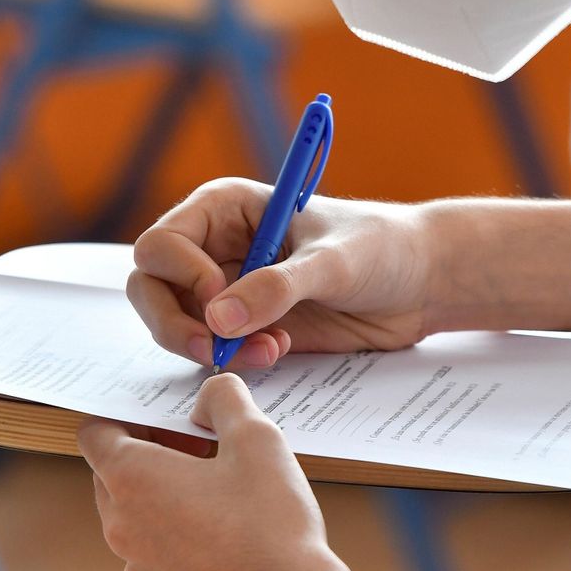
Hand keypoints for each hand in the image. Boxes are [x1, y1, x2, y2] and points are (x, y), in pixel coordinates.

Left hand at [77, 372, 362, 570]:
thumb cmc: (270, 525)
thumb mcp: (257, 438)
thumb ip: (224, 400)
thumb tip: (208, 396)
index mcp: (131, 479)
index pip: (95, 433)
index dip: (127, 417)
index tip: (167, 421)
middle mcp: (121, 528)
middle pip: (113, 479)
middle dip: (150, 459)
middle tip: (203, 454)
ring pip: (138, 525)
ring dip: (167, 506)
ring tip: (223, 502)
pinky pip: (162, 567)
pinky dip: (184, 552)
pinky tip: (230, 551)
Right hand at [129, 178, 434, 369]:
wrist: (420, 283)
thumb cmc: (381, 248)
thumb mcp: (333, 262)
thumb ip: (277, 287)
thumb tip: (218, 318)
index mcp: (223, 209)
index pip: (161, 244)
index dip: (181, 276)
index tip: (219, 297)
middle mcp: (213, 248)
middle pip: (151, 288)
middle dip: (177, 323)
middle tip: (214, 348)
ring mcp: (224, 291)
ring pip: (174, 325)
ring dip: (209, 348)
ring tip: (269, 349)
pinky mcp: (243, 328)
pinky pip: (210, 351)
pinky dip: (232, 362)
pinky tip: (278, 351)